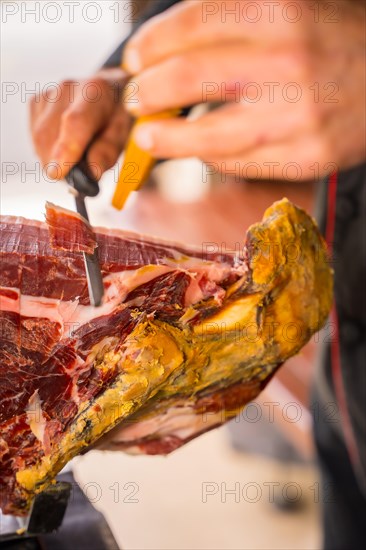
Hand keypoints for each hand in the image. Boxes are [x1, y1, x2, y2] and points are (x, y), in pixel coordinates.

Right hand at [30, 68, 130, 178]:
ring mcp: (49, 94)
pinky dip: (46, 148)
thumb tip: (92, 172)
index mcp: (97, 93)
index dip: (66, 148)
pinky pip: (35, 135)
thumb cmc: (116, 118)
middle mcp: (68, 89)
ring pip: (39, 138)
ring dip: (51, 158)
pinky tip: (62, 144)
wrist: (107, 93)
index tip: (59, 172)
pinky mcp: (36, 101)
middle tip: (72, 176)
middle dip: (56, 164)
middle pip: (50, 135)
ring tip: (71, 157)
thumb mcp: (123, 135)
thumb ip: (108, 152)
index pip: (76, 121)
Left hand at [122, 0, 365, 179]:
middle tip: (136, 98)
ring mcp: (300, 115)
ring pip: (207, 136)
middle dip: (146, 91)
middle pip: (187, 78)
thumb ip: (232, 21)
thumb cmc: (334, 39)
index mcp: (282, 9)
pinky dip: (212, 156)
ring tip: (147, 137)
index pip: (191, 24)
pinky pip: (240, 163)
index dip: (151, 45)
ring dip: (164, 138)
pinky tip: (203, 149)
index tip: (134, 60)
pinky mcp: (308, 156)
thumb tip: (167, 53)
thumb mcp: (290, 6)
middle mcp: (290, 60)